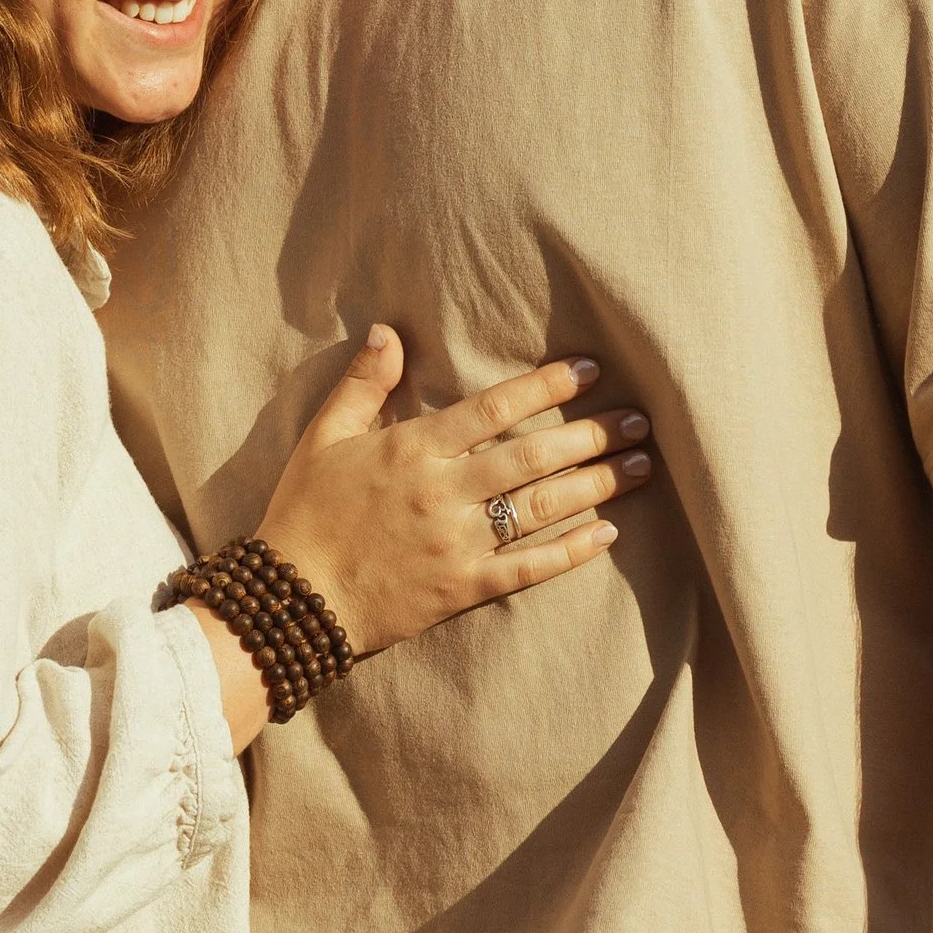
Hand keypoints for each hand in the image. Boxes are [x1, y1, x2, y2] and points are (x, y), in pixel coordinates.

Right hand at [256, 324, 652, 658]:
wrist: (291, 601)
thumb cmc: (306, 511)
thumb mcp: (324, 437)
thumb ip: (363, 384)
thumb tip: (390, 331)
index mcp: (413, 449)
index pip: (494, 409)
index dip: (546, 387)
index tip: (590, 369)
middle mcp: (443, 493)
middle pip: (532, 456)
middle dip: (591, 435)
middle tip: (641, 420)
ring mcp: (456, 544)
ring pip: (540, 508)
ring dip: (596, 485)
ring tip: (641, 467)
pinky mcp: (462, 589)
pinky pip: (527, 568)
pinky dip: (569, 551)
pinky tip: (607, 534)